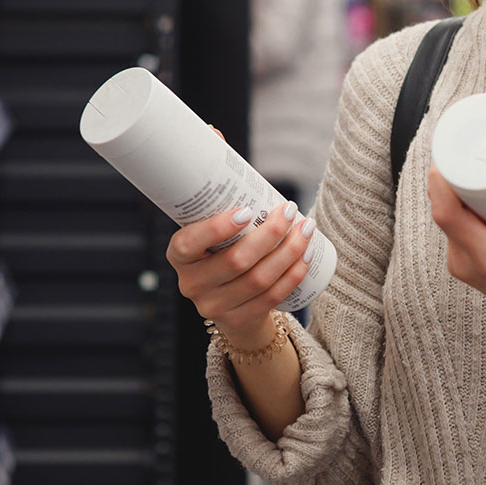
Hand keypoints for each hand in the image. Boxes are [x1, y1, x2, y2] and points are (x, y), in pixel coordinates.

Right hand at [167, 198, 315, 350]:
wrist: (228, 302)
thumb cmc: (222, 252)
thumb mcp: (211, 235)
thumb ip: (221, 209)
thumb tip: (242, 165)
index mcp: (179, 256)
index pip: (189, 243)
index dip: (217, 228)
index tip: (247, 210)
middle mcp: (192, 284)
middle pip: (235, 260)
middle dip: (269, 234)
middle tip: (289, 211)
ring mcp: (214, 306)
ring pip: (259, 279)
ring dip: (289, 252)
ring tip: (305, 229)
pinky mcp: (239, 319)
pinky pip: (272, 296)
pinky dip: (293, 274)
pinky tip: (306, 256)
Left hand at [427, 158, 485, 401]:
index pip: (446, 213)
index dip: (442, 178)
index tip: (456, 150)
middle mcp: (466, 263)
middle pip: (446, 208)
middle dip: (460, 176)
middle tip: (484, 149)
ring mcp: (464, 265)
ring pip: (452, 215)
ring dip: (466, 190)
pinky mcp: (469, 262)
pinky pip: (460, 225)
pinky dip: (471, 205)